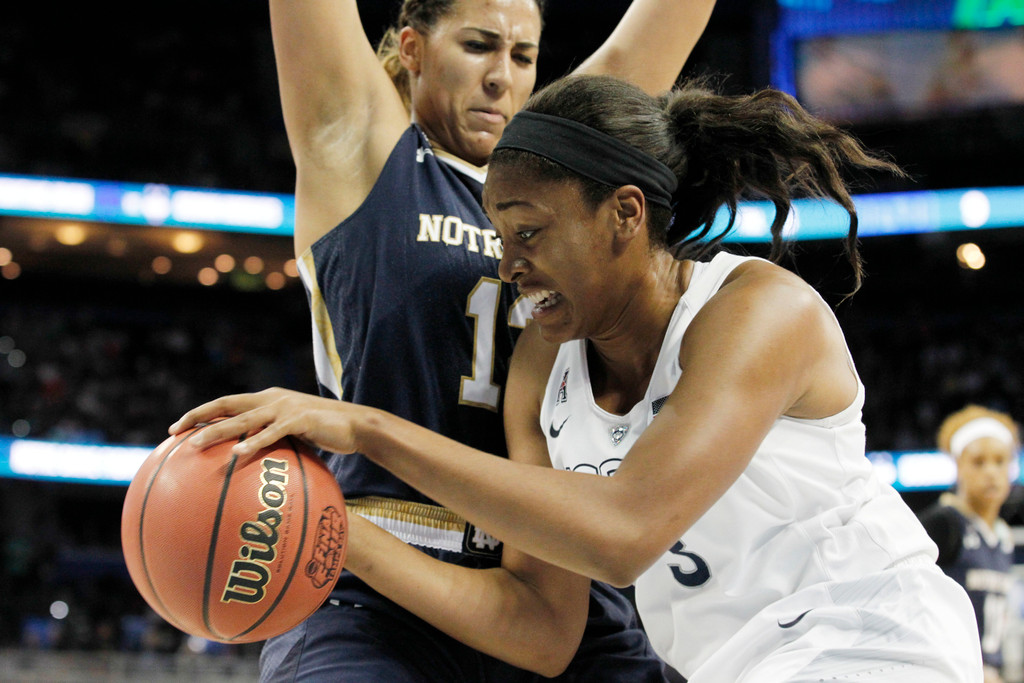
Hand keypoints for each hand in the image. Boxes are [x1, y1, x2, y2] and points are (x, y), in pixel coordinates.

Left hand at [168, 387, 368, 456]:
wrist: (357, 425)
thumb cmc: (326, 434)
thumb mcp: (296, 434)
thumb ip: (274, 439)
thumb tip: (252, 462)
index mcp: (268, 399)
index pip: (227, 402)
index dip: (201, 412)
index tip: (176, 428)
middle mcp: (272, 398)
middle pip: (227, 404)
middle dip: (198, 417)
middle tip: (174, 433)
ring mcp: (285, 408)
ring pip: (243, 419)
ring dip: (218, 431)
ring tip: (196, 444)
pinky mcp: (300, 420)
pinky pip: (271, 434)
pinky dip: (253, 443)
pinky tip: (237, 455)